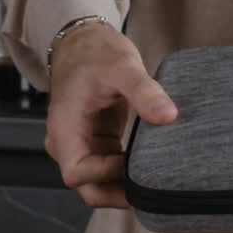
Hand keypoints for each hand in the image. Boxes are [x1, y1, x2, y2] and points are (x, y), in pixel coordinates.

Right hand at [44, 22, 176, 207]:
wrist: (84, 40)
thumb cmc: (94, 52)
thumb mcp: (122, 66)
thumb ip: (143, 91)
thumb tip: (168, 115)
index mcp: (64, 127)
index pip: (76, 173)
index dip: (104, 175)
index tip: (130, 162)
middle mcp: (67, 141)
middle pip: (86, 186)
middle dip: (116, 193)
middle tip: (151, 189)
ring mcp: (80, 142)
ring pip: (97, 181)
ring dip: (122, 185)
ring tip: (154, 181)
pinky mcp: (95, 140)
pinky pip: (106, 167)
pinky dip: (124, 172)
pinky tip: (148, 167)